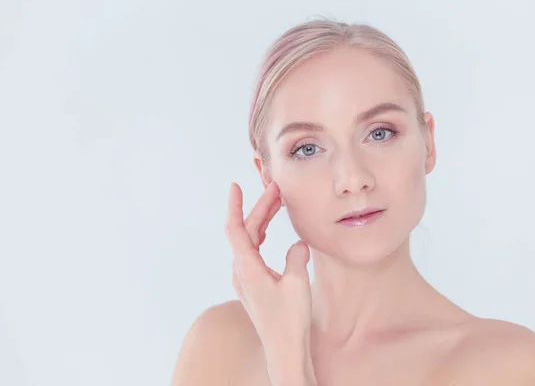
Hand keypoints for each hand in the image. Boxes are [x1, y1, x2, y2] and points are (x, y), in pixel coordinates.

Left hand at [225, 181, 314, 382]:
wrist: (284, 349)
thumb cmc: (289, 320)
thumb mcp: (297, 282)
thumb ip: (296, 256)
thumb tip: (298, 245)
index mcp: (247, 268)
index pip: (235, 228)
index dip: (235, 205)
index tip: (235, 186)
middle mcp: (242, 271)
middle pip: (247, 231)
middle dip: (260, 208)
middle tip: (275, 189)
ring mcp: (246, 279)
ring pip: (250, 241)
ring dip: (262, 221)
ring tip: (277, 204)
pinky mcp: (254, 285)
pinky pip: (254, 253)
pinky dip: (263, 237)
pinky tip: (271, 232)